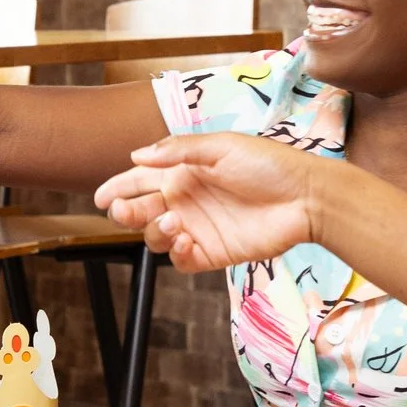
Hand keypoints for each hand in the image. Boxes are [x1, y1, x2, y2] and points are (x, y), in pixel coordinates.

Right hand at [94, 134, 320, 272]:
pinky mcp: (212, 253)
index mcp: (183, 172)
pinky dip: (175, 253)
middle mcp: (186, 200)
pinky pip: (180, 260)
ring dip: (153, 230)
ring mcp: (198, 228)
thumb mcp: (221, 146)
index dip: (118, 187)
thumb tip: (137, 155)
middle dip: (126, 211)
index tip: (100, 197)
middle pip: (141, 211)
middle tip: (122, 211)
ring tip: (172, 220)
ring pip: (156, 237)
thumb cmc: (267, 164)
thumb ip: (178, 150)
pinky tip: (185, 240)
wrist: (306, 197)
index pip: (141, 180)